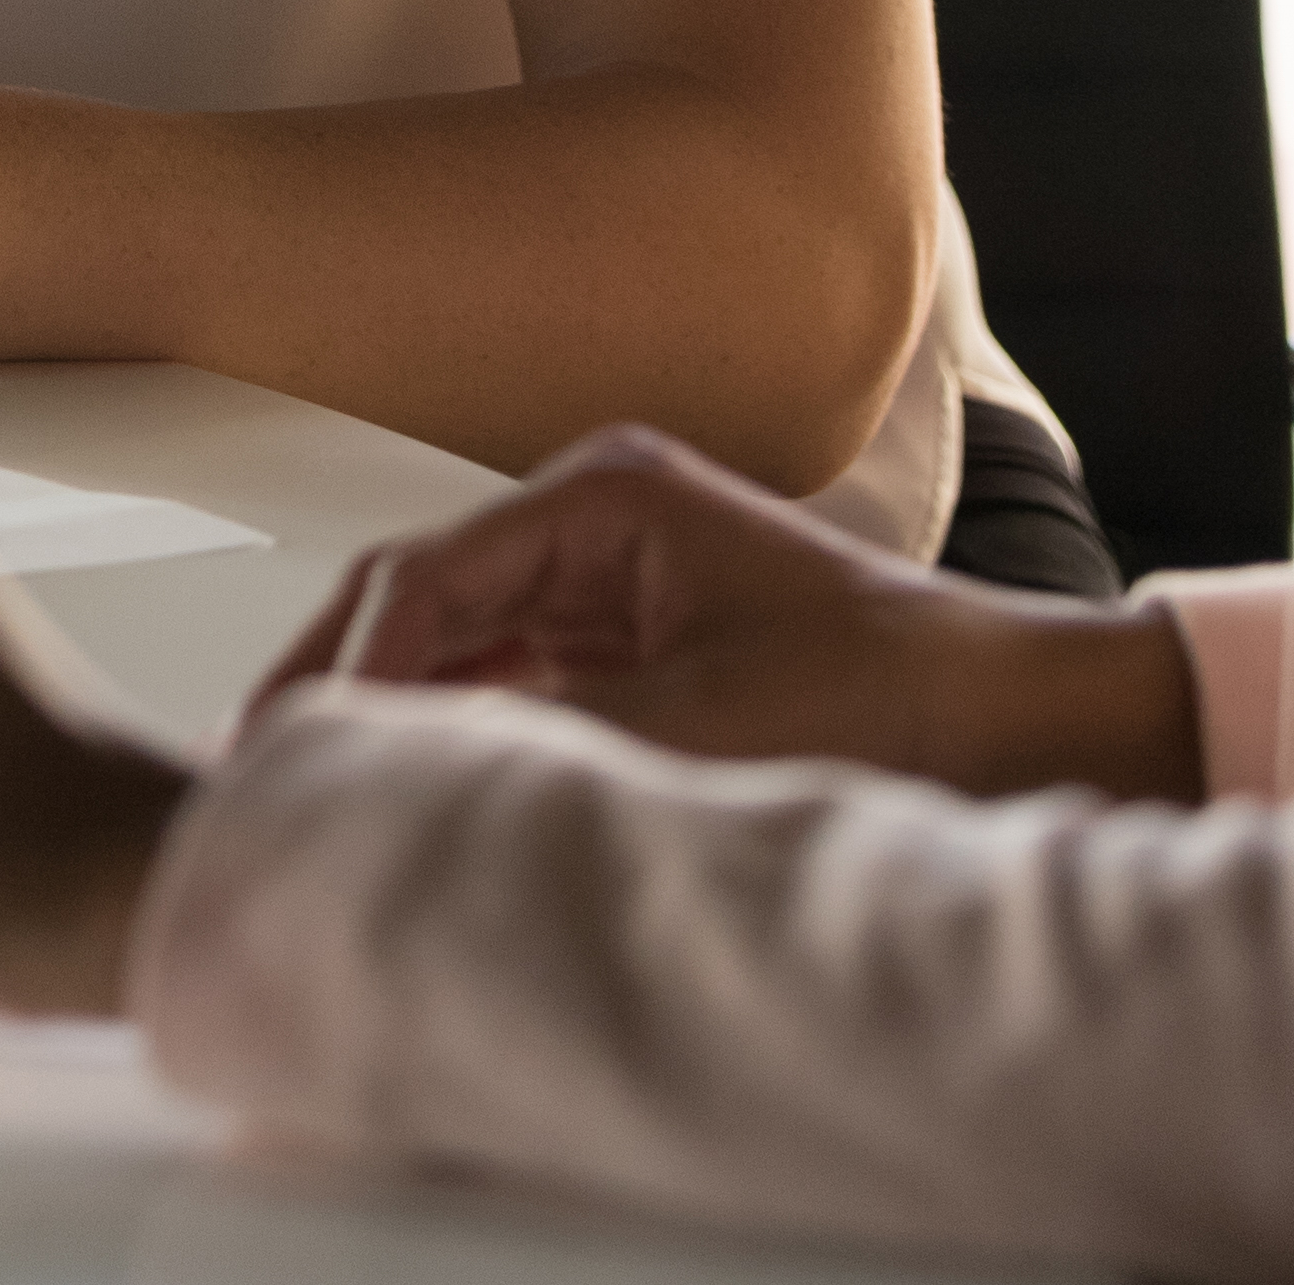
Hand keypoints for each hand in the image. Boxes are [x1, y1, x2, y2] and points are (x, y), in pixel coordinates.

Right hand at [258, 424, 1205, 799]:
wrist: (1027, 724)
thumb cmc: (899, 690)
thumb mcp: (695, 723)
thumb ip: (540, 746)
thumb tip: (413, 788)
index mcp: (605, 494)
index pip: (420, 576)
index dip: (341, 672)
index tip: (285, 751)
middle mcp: (602, 523)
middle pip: (424, 602)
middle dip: (347, 688)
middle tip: (266, 777)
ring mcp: (622, 586)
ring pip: (462, 648)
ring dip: (402, 718)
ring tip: (327, 795)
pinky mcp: (647, 651)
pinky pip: (519, 688)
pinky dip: (467, 739)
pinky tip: (426, 799)